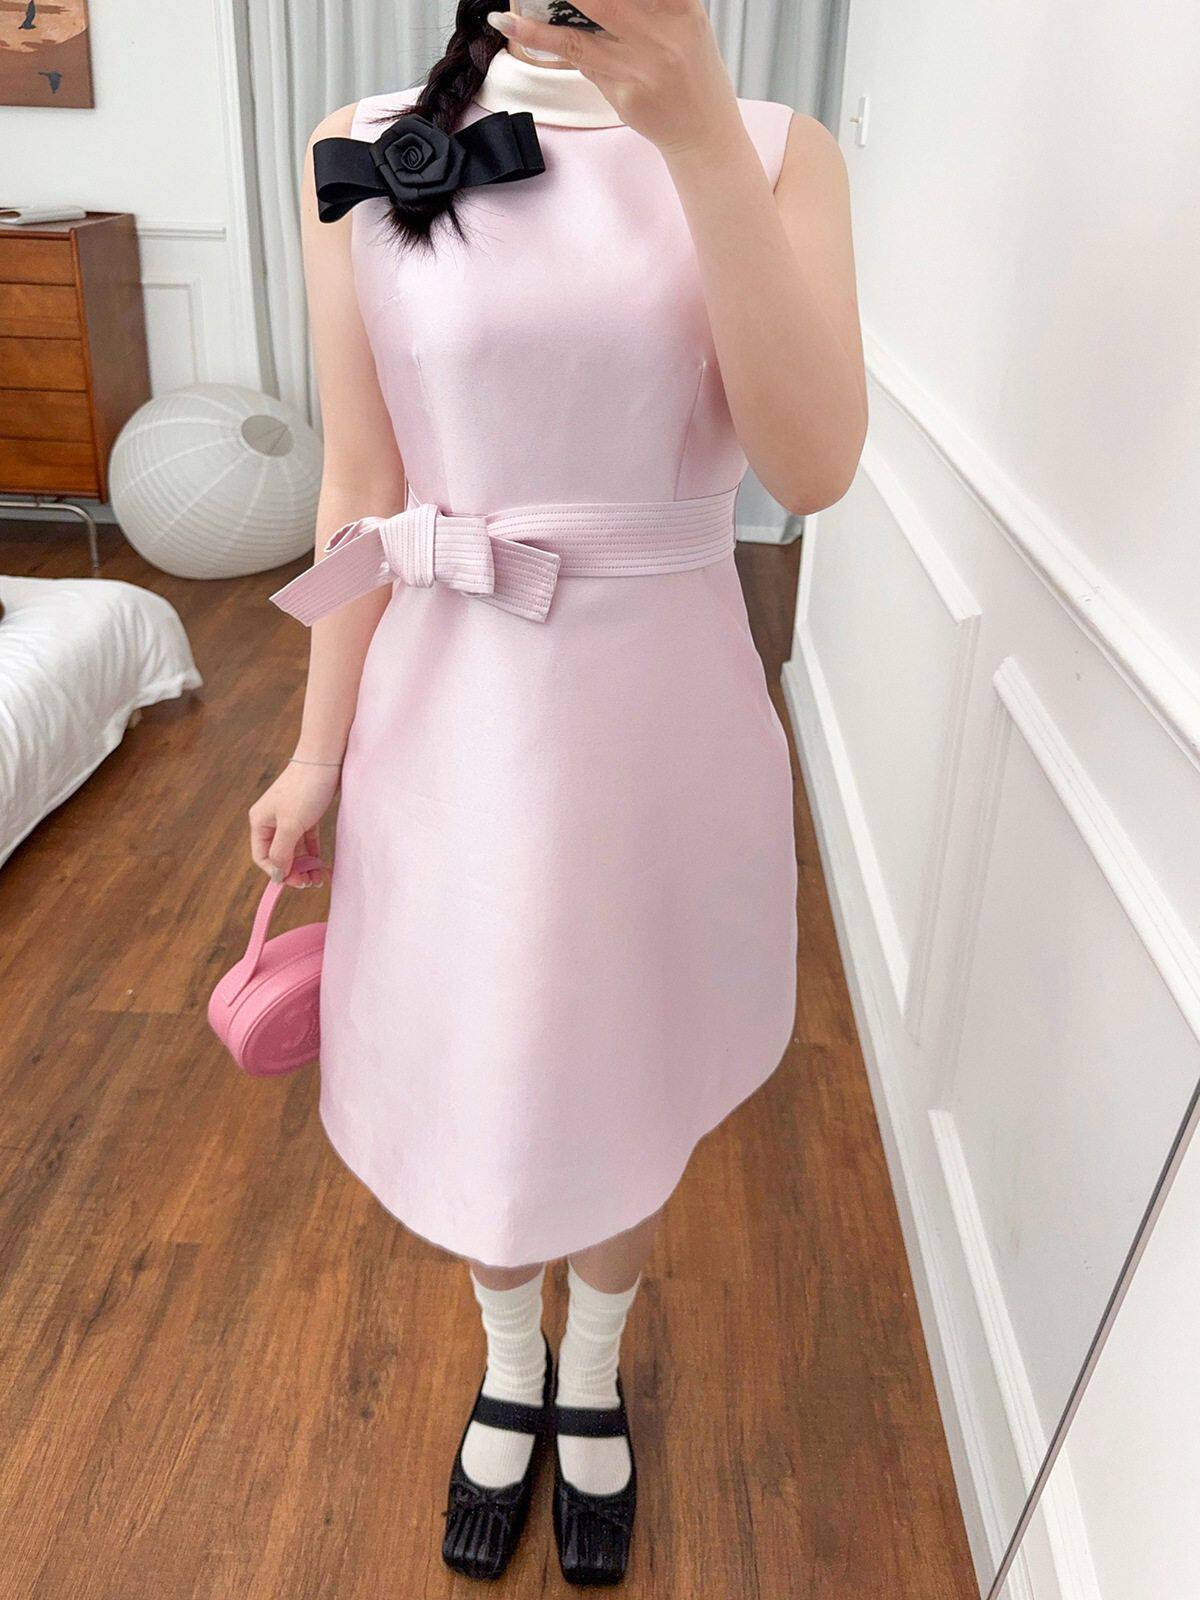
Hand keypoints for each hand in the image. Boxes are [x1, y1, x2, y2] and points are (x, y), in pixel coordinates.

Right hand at [248, 760, 339, 887]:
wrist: (325, 760)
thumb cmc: (305, 790)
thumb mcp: (291, 825)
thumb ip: (282, 852)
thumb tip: (277, 875)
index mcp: (260, 822)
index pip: (262, 856)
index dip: (277, 871)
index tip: (295, 881)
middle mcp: (272, 821)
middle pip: (279, 854)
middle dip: (293, 870)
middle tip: (311, 882)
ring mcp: (290, 817)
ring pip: (295, 849)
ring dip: (305, 865)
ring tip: (318, 877)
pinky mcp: (307, 814)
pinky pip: (307, 840)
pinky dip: (313, 853)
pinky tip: (322, 864)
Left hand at [488, 0, 743, 157]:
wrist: (703, 129)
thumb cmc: (691, 70)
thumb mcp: (684, 21)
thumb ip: (649, 2)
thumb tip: (586, 0)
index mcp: (681, 7)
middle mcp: (661, 33)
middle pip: (602, 1)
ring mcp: (640, 66)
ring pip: (579, 34)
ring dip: (538, 24)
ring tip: (506, 13)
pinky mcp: (624, 93)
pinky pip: (581, 61)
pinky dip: (547, 42)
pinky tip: (514, 28)